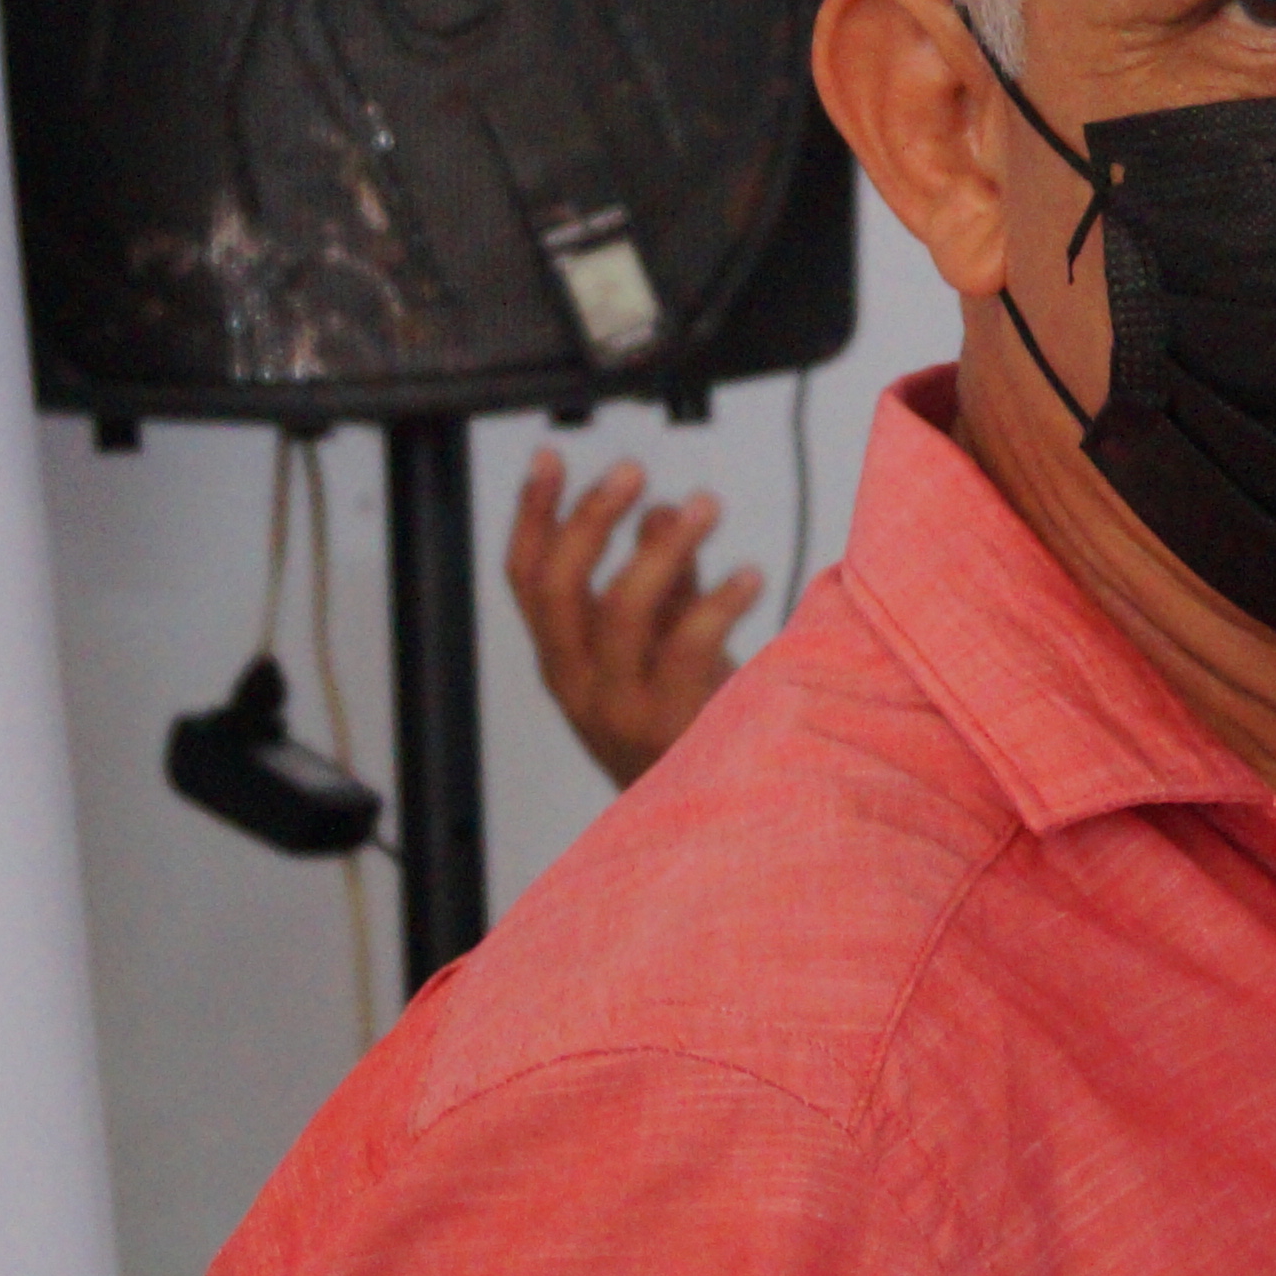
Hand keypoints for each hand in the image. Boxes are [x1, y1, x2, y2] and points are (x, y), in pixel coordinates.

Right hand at [508, 451, 766, 787]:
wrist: (713, 819)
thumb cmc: (688, 724)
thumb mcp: (664, 645)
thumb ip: (664, 580)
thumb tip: (662, 511)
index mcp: (563, 660)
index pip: (526, 578)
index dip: (532, 514)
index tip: (551, 457)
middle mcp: (577, 683)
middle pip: (558, 587)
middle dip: (589, 519)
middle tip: (634, 471)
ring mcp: (618, 707)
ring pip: (619, 610)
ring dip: (664, 548)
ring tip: (707, 505)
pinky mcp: (669, 724)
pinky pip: (685, 648)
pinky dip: (717, 603)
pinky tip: (749, 575)